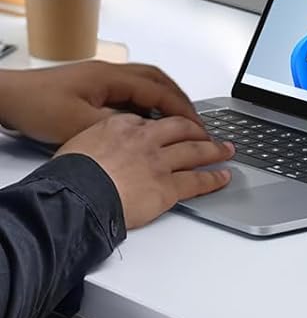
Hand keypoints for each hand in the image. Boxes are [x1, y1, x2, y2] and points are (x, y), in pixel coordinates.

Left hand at [0, 62, 202, 146]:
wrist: (9, 97)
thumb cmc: (36, 105)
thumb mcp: (77, 124)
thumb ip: (114, 126)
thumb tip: (142, 132)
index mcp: (111, 77)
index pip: (158, 91)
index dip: (181, 110)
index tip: (197, 126)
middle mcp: (110, 73)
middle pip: (158, 80)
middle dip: (180, 100)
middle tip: (196, 121)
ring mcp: (101, 78)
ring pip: (145, 83)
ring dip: (164, 99)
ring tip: (177, 119)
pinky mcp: (92, 86)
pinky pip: (130, 90)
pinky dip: (146, 102)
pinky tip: (144, 120)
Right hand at [57, 114, 234, 229]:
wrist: (75, 196)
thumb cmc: (69, 176)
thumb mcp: (78, 145)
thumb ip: (97, 143)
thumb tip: (97, 150)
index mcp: (122, 125)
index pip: (150, 121)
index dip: (164, 126)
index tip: (170, 129)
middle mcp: (146, 139)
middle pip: (180, 128)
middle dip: (197, 129)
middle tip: (207, 132)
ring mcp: (159, 162)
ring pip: (195, 151)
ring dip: (214, 150)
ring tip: (226, 150)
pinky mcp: (167, 187)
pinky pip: (197, 181)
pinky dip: (213, 179)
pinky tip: (223, 177)